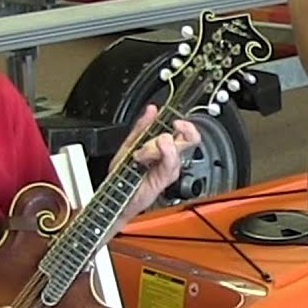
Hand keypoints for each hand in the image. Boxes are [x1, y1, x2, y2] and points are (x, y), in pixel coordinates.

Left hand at [112, 104, 200, 219]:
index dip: (185, 124)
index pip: (185, 132)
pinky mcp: (164, 178)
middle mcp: (170, 159)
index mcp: (164, 148)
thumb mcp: (129, 145)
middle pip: (191, 140)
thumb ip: (142, 127)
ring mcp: (169, 169)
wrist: (116, 198)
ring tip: (139, 154)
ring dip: (154, 146)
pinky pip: (168, 162)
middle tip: (176, 126)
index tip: (176, 120)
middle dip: (185, 130)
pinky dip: (156, 155)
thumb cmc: (122, 176)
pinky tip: (142, 157)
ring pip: (176, 149)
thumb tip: (152, 109)